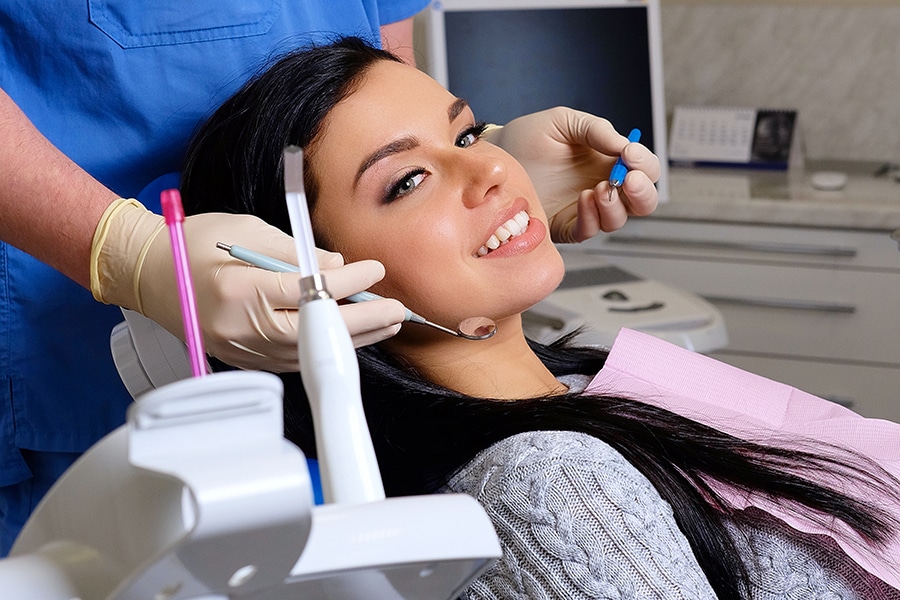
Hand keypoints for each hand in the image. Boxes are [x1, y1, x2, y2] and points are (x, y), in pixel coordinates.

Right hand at [91, 200, 404, 371]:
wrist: (149, 273)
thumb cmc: (193, 244)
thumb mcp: (246, 231)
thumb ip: (295, 253)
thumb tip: (338, 268)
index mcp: (239, 290)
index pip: (307, 291)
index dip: (347, 283)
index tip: (374, 269)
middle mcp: (239, 327)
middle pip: (313, 332)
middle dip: (361, 322)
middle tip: (395, 311)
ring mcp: (239, 349)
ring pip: (306, 352)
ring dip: (350, 340)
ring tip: (384, 324)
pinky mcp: (242, 358)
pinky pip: (292, 358)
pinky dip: (323, 348)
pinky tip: (349, 338)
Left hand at [485, 107, 660, 242]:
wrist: (497, 155)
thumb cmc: (529, 137)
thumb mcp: (564, 122)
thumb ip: (597, 130)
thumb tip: (624, 145)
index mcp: (609, 161)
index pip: (646, 169)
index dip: (645, 164)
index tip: (629, 155)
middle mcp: (603, 186)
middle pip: (642, 201)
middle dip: (643, 193)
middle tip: (628, 180)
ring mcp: (585, 208)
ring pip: (619, 219)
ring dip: (615, 205)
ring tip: (598, 188)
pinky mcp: (565, 225)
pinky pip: (589, 230)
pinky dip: (592, 218)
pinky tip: (584, 199)